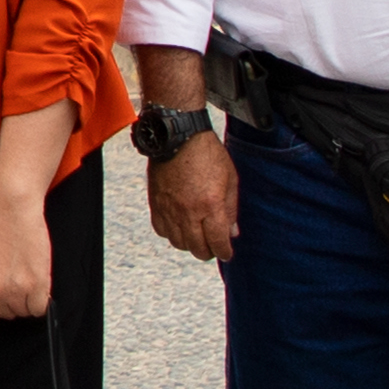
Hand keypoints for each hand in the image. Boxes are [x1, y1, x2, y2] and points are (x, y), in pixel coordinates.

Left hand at [0, 192, 55, 321]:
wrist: (12, 213)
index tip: (1, 294)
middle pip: (7, 315)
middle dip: (11, 301)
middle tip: (14, 278)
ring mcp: (16, 291)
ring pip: (24, 312)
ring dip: (26, 299)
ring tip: (24, 276)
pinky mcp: (37, 285)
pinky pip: (39, 309)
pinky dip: (40, 300)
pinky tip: (36, 283)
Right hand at [148, 131, 241, 264]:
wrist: (179, 135)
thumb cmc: (207, 153)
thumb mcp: (230, 179)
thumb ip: (231, 209)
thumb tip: (232, 232)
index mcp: (211, 205)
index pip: (217, 242)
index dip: (224, 252)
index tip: (226, 253)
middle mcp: (189, 211)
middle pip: (197, 248)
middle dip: (208, 252)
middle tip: (213, 247)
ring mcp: (170, 209)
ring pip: (178, 243)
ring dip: (190, 244)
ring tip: (197, 238)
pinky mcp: (156, 203)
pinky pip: (161, 230)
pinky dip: (171, 234)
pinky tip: (179, 227)